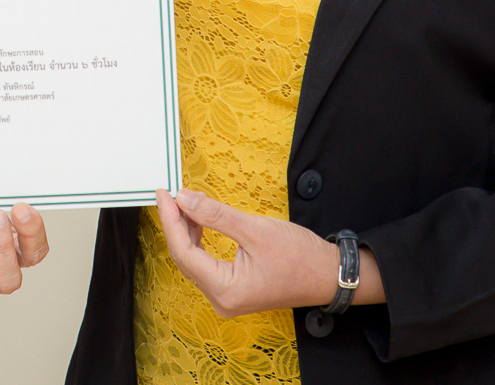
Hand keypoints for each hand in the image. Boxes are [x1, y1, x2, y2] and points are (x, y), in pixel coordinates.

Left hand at [153, 189, 383, 316]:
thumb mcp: (256, 229)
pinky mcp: (233, 290)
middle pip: (185, 258)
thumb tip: (184, 199)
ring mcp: (227, 297)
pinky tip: (198, 221)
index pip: (184, 252)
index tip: (164, 193)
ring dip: (186, 231)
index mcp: (226, 290)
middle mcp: (222, 300)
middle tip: (170, 193)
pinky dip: (199, 241)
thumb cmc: (300, 256)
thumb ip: (216, 215)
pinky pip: (206, 264)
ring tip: (183, 202)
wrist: (330, 275)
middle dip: (176, 224)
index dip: (171, 220)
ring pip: (194, 261)